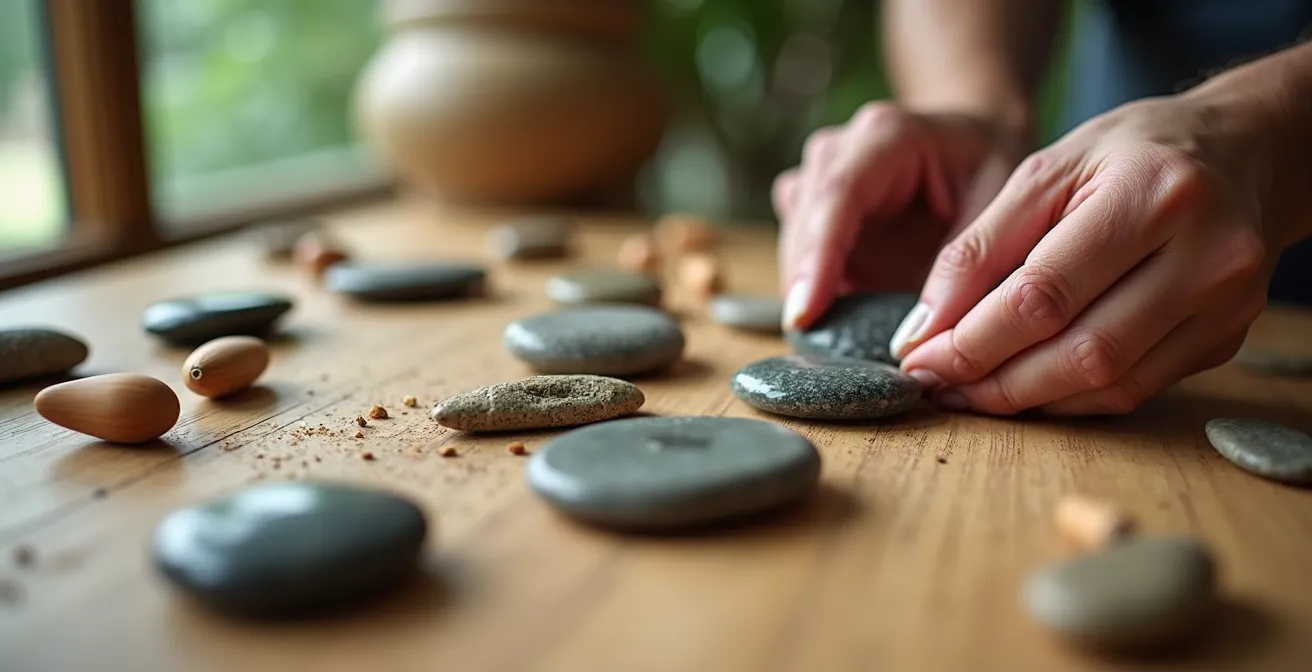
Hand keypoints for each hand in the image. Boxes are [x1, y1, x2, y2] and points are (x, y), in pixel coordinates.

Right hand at [775, 102, 1029, 327]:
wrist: (977, 145)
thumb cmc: (992, 170)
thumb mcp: (1002, 209)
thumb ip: (964, 268)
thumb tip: (918, 339)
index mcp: (887, 137)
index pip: (838, 195)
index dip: (816, 258)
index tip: (804, 315)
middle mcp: (840, 150)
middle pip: (805, 221)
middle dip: (806, 285)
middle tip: (823, 346)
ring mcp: (819, 177)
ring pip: (793, 239)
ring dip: (809, 287)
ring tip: (839, 335)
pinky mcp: (813, 208)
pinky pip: (797, 252)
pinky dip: (814, 287)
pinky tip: (841, 314)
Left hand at [894, 91, 1305, 415]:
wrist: (1248, 151)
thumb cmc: (1135, 152)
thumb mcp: (1048, 169)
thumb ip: (980, 246)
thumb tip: (924, 328)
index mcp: (1152, 193)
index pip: (1044, 292)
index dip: (972, 338)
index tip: (918, 355)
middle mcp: (1205, 254)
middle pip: (1081, 350)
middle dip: (993, 378)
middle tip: (935, 383)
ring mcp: (1226, 304)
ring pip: (1109, 383)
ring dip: (1026, 399)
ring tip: (968, 391)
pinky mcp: (1228, 338)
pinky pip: (1135, 390)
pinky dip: (1069, 398)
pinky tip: (1024, 387)